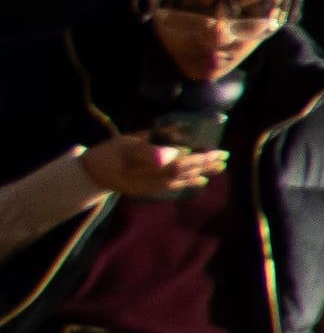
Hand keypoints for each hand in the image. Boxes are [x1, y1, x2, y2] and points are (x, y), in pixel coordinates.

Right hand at [79, 133, 226, 199]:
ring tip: (220, 167)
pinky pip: (172, 187)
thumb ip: (149, 143)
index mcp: (141, 158)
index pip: (174, 158)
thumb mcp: (127, 141)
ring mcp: (148, 185)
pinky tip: (201, 181)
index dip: (195, 156)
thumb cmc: (109, 152)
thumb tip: (175, 148)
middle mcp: (147, 174)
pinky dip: (187, 183)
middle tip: (224, 155)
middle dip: (204, 163)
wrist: (91, 175)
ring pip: (179, 179)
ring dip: (201, 172)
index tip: (211, 150)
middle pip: (181, 169)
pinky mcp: (148, 191)